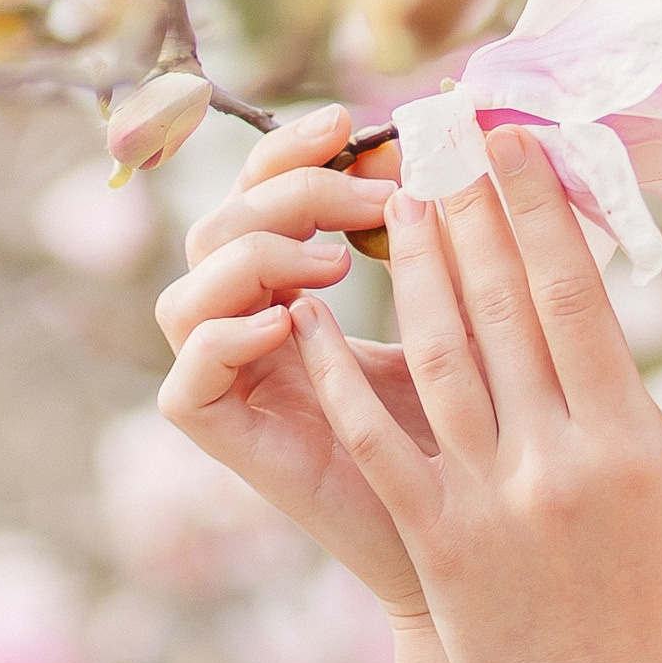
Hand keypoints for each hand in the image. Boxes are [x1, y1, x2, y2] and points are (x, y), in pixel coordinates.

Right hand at [156, 106, 434, 622]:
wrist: (477, 542)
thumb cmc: (479, 423)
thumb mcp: (463, 313)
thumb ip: (445, 239)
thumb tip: (472, 135)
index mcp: (293, 285)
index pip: (259, 193)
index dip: (291, 148)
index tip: (350, 120)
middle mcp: (247, 328)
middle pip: (216, 229)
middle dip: (288, 193)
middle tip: (374, 195)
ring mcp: (230, 387)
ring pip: (182, 295)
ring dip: (252, 259)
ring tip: (331, 266)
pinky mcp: (225, 446)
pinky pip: (183, 381)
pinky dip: (223, 339)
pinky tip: (286, 322)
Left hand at [287, 127, 661, 662]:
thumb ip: (635, 406)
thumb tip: (596, 328)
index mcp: (629, 438)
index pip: (576, 298)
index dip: (541, 212)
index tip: (513, 146)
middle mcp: (561, 458)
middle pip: (505, 307)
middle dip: (472, 213)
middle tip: (443, 142)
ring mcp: (493, 499)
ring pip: (441, 354)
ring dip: (413, 267)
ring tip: (391, 200)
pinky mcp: (438, 540)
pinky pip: (380, 438)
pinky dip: (341, 372)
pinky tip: (313, 315)